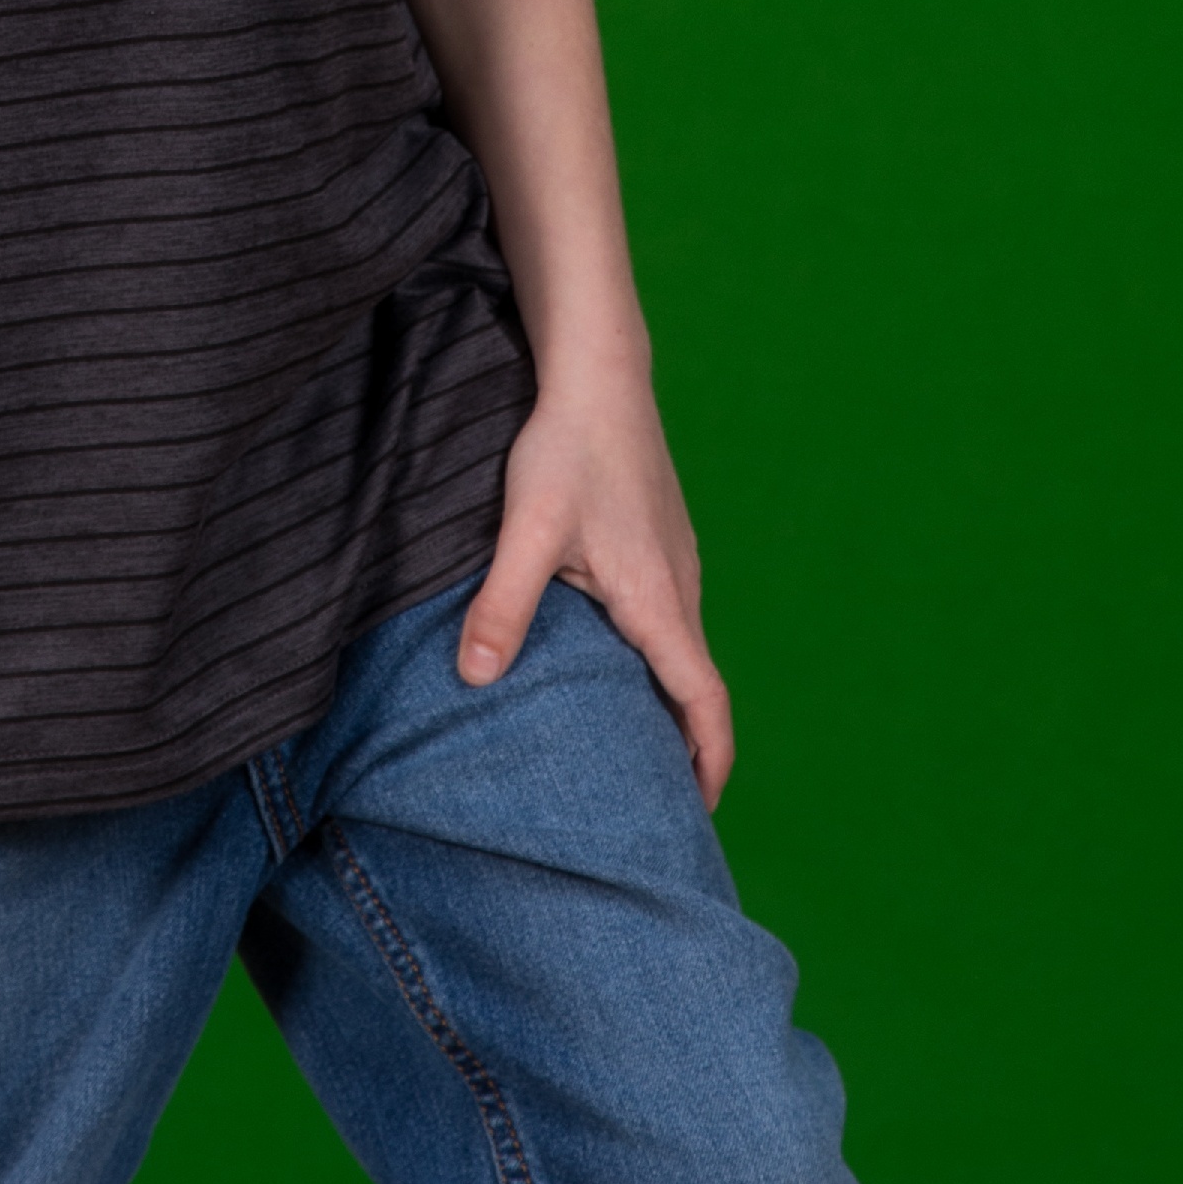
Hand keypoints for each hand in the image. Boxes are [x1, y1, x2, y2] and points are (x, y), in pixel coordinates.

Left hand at [456, 351, 735, 808]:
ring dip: (667, 699)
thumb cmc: (567, 447)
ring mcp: (675, 560)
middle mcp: (680, 585)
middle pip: (696, 684)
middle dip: (684, 745)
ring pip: (680, 649)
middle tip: (652, 797)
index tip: (698, 811)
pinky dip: (654, 658)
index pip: (703, 699)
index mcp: (658, 599)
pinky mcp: (659, 539)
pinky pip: (666, 617)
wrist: (599, 372)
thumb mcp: (526, 529)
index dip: (708, 761)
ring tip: (628, 741)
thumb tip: (474, 677)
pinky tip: (609, 660)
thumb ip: (502, 604)